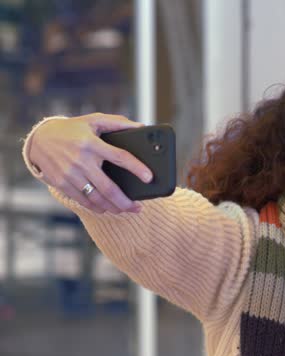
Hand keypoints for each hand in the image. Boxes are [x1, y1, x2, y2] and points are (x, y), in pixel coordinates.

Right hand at [28, 113, 151, 213]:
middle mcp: (81, 160)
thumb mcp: (93, 120)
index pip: (120, 157)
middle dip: (126, 201)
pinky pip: (82, 200)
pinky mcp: (61, 183)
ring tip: (125, 209)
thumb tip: (141, 126)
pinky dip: (96, 207)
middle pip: (109, 188)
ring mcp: (70, 174)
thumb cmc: (71, 130)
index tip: (149, 178)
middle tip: (138, 207)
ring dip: (113, 207)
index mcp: (92, 144)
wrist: (39, 139)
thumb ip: (117, 123)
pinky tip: (106, 208)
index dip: (137, 168)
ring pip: (96, 198)